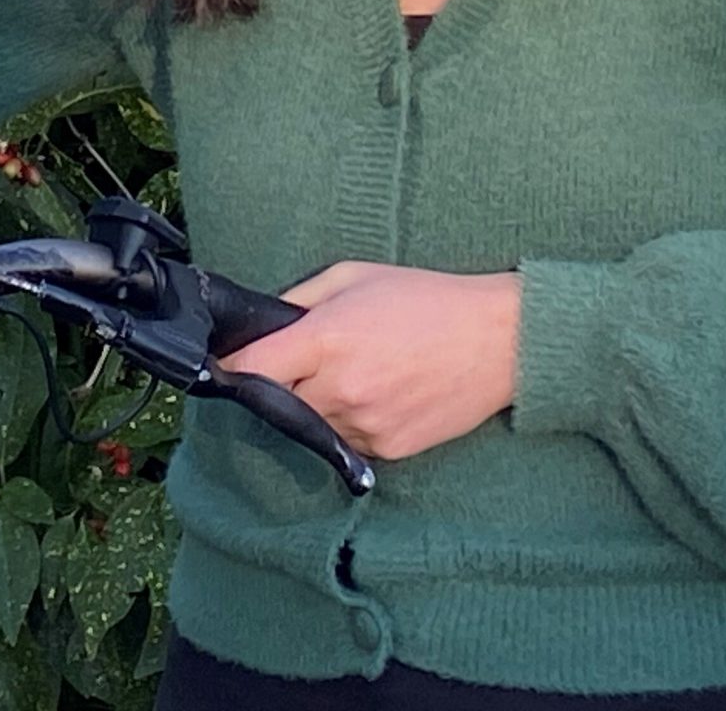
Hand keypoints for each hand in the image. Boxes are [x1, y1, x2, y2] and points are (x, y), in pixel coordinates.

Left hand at [218, 261, 522, 461]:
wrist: (498, 339)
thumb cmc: (428, 298)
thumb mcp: (356, 276)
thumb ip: (299, 300)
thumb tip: (259, 325)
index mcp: (327, 338)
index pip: (250, 368)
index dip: (232, 366)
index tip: (227, 364)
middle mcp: (340, 388)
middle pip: (278, 402)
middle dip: (285, 383)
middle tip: (313, 360)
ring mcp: (364, 425)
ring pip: (313, 426)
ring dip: (320, 406)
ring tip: (359, 373)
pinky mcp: (387, 450)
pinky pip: (347, 441)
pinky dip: (352, 422)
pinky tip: (382, 392)